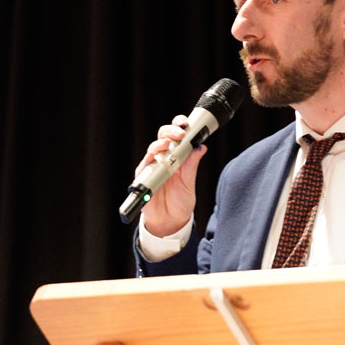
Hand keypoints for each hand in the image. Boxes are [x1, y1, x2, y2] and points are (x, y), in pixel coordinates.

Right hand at [134, 115, 207, 237]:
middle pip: (162, 137)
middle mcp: (163, 158)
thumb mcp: (189, 182)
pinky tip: (154, 157)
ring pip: (152, 149)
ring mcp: (152, 167)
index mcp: (176, 157)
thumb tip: (201, 147)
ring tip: (167, 143)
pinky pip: (143, 166)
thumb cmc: (180, 201)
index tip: (186, 123)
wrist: (170, 221)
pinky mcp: (143, 178)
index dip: (179, 126)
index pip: (176, 136)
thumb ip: (192, 165)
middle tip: (180, 133)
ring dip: (159, 144)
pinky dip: (148, 160)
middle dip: (170, 131)